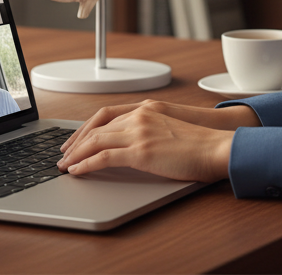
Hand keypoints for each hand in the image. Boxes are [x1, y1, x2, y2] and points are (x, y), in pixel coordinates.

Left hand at [61, 99, 258, 153]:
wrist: (218, 147)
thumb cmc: (202, 144)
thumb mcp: (172, 129)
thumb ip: (152, 131)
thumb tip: (135, 147)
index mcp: (147, 109)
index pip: (106, 114)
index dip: (86, 127)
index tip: (76, 139)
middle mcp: (139, 116)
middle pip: (96, 127)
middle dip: (76, 142)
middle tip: (64, 155)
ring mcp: (139, 132)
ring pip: (95, 140)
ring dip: (75, 154)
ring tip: (64, 166)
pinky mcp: (140, 151)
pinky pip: (103, 157)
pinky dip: (85, 165)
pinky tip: (77, 172)